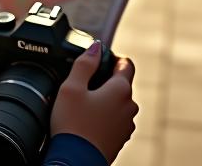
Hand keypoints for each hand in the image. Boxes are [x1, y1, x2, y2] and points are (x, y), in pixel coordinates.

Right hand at [50, 42, 137, 162]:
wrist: (75, 162)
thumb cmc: (73, 125)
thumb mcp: (72, 86)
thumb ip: (85, 63)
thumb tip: (96, 47)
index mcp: (121, 90)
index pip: (126, 64)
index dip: (112, 58)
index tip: (97, 62)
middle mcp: (129, 107)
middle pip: (121, 84)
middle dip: (105, 81)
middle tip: (83, 86)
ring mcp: (126, 125)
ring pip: (118, 103)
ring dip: (105, 101)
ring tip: (83, 106)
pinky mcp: (120, 139)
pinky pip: (115, 120)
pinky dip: (104, 117)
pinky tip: (87, 121)